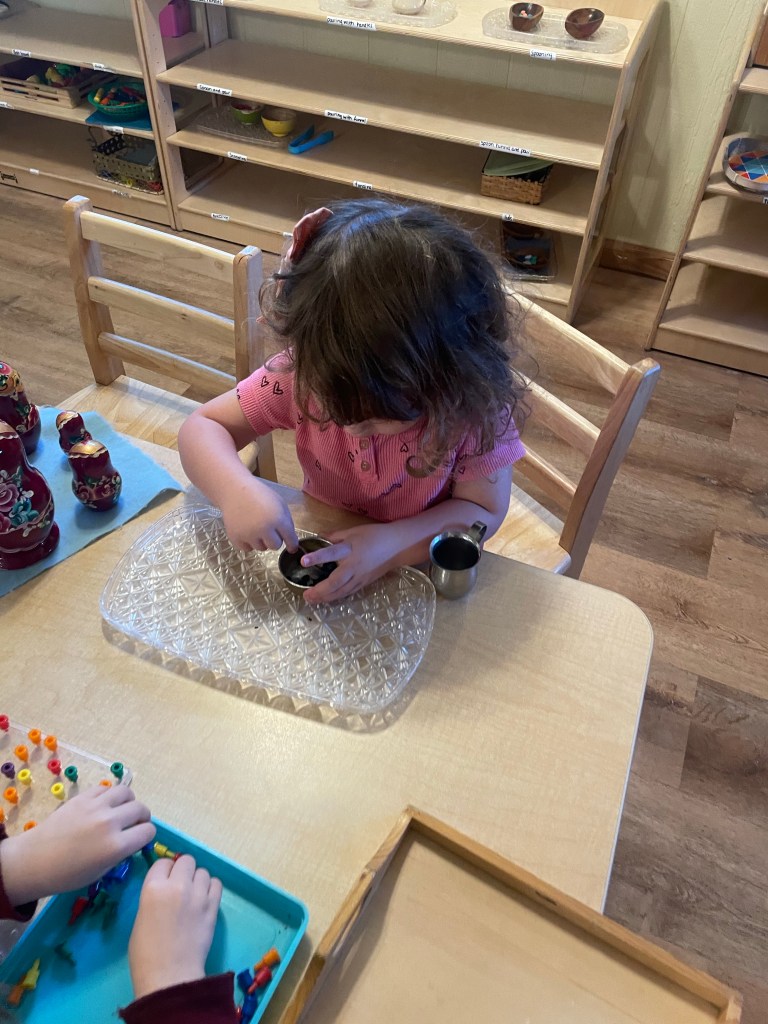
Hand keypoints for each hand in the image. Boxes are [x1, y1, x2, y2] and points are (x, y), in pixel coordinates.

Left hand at [0, 785, 153, 906]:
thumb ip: (120, 854)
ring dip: (128, 802)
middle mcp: (110, 822)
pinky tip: (103, 806)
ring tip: (121, 811)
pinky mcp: (83, 797)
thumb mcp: (100, 872)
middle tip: (134, 824)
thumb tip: (131, 840)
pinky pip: (106, 788)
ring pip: (127, 792)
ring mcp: (96, 807)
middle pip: (141, 809)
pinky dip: (110, 796)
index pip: (148, 831)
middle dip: (142, 818)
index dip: (147, 836)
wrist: (34, 861)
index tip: (141, 839)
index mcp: (116, 846)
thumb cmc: (67, 875)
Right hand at [129, 855, 221, 1000]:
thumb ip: (154, 896)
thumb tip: (165, 889)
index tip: (165, 881)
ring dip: (198, 880)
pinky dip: (211, 888)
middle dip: (183, 871)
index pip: (163, 862)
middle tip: (180, 887)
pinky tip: (205, 900)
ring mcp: (198, 895)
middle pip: (186, 860)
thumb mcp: (141, 917)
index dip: (164, 871)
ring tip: (194, 896)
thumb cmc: (146, 954)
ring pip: (203, 871)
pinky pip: (216, 883)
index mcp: (153, 888)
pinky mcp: (213, 906)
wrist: (169, 976)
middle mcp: (177, 885)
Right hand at [220, 477, 297, 551]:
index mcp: (277, 519)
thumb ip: (287, 521)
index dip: (292, 545)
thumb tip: (290, 539)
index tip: (292, 548)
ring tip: (255, 527)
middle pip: (275, 546)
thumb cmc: (259, 494)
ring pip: (261, 548)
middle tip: (269, 530)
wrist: (234, 490)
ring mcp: (248, 535)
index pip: (289, 538)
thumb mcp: (279, 503)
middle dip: (274, 540)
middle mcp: (263, 529)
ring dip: (261, 541)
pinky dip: (248, 543)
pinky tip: (246, 530)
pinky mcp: (235, 538)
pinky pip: (247, 549)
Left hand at [301, 523, 400, 603]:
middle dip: (320, 590)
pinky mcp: (364, 583)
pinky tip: (327, 599)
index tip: (303, 561)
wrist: (397, 546)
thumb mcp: (354, 531)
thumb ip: (335, 536)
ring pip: (342, 591)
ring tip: (312, 601)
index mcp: (350, 549)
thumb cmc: (375, 535)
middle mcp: (354, 566)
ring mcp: (360, 577)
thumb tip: (318, 536)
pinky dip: (336, 597)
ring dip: (326, 597)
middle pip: (336, 581)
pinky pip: (348, 592)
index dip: (317, 557)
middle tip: (306, 595)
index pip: (331, 553)